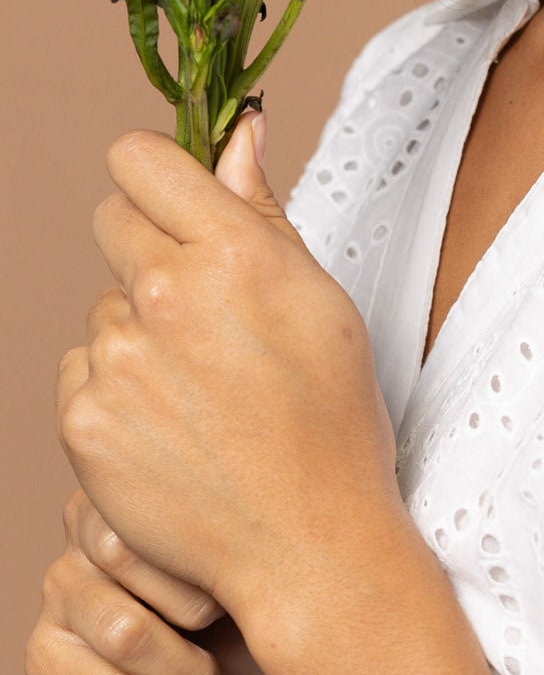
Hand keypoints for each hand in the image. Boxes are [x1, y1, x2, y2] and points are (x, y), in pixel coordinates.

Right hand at [25, 486, 289, 674]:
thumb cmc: (256, 626)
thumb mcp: (266, 573)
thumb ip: (243, 533)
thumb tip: (250, 513)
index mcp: (141, 492)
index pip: (158, 496)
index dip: (213, 547)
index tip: (245, 578)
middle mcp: (85, 533)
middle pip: (129, 551)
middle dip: (200, 608)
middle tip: (226, 628)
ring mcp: (60, 595)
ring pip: (127, 633)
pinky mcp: (45, 663)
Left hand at [54, 112, 401, 626]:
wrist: (305, 544)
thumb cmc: (330, 421)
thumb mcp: (319, 299)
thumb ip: (261, 209)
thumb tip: (239, 130)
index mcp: (234, 252)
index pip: (138, 159)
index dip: (156, 177)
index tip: (176, 205)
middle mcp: (166, 295)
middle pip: (111, 221)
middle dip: (147, 248)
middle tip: (197, 307)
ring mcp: (117, 359)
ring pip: (102, 306)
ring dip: (137, 330)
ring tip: (198, 389)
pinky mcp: (83, 417)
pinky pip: (83, 370)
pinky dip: (116, 392)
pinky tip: (169, 427)